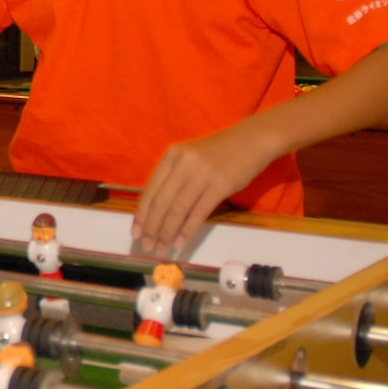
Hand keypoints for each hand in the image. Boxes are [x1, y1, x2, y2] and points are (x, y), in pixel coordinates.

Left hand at [131, 132, 271, 256]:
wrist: (252, 140)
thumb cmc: (220, 152)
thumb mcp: (190, 158)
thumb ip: (174, 178)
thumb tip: (157, 211)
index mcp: (171, 156)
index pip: (150, 191)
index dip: (141, 215)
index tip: (135, 233)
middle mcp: (182, 163)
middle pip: (161, 202)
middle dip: (152, 228)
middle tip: (147, 246)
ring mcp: (202, 173)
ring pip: (177, 210)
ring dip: (167, 233)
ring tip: (162, 248)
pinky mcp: (220, 185)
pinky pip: (199, 212)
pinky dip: (187, 230)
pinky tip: (180, 242)